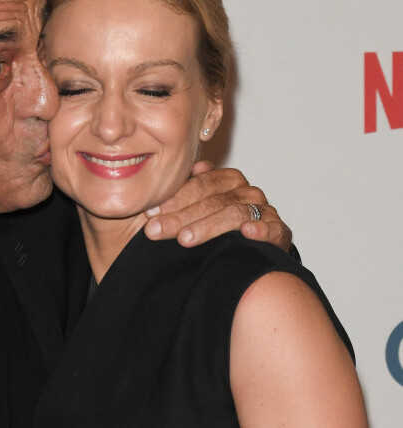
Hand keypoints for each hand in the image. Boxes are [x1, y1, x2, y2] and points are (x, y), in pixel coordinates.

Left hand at [144, 161, 291, 250]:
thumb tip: (171, 178)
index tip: (150, 213)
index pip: (199, 185)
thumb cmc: (219, 227)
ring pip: (234, 214)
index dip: (173, 199)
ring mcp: (264, 210)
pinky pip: (272, 227)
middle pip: (212, 200)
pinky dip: (261, 229)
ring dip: (208, 226)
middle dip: (181, 216)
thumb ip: (187, 191)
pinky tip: (247, 233)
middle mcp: (246, 191)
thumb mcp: (199, 208)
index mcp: (227, 180)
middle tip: (157, 230)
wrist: (254, 251)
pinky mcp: (279, 231)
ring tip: (185, 239)